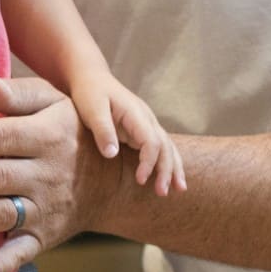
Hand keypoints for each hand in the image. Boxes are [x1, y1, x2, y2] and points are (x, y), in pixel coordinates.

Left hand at [70, 70, 185, 195]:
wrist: (92, 78)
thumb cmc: (90, 93)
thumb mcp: (92, 108)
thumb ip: (103, 130)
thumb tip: (112, 154)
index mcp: (136, 113)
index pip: (151, 140)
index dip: (149, 162)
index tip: (140, 180)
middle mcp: (147, 119)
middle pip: (165, 146)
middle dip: (167, 170)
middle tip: (162, 193)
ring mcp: (147, 124)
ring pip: (168, 147)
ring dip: (174, 168)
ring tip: (180, 189)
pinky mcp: (143, 130)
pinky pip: (161, 148)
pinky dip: (169, 163)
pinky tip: (172, 178)